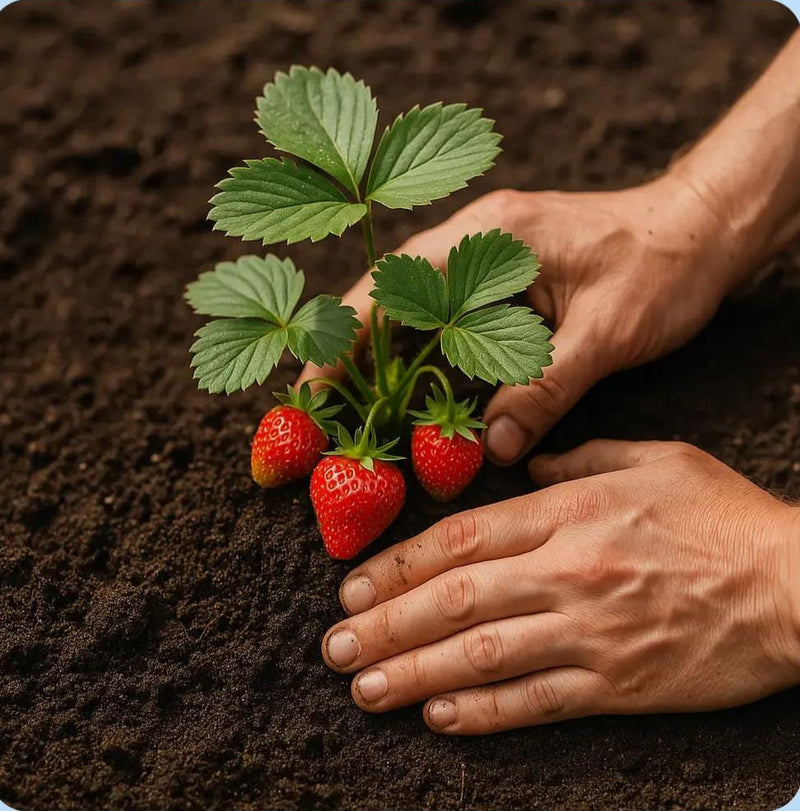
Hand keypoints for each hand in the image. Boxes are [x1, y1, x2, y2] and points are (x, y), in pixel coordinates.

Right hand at [299, 174, 743, 464]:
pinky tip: (411, 405)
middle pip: (386, 303)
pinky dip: (420, 365)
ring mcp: (481, 262)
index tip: (312, 392)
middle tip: (318, 421)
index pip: (390, 288)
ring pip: (410, 317)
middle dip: (346, 359)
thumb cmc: (662, 267)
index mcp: (487, 239)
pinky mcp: (498, 286)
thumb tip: (495, 449)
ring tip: (351, 422)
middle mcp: (472, 243)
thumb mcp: (607, 332)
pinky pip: (444, 326)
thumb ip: (545, 388)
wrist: (698, 231)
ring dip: (379, 366)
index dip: (343, 340)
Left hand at [321, 441, 799, 734]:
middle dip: (387, 623)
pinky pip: (536, 702)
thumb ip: (578, 458)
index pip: (462, 538)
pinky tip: (437, 716)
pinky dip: (482, 711)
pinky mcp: (618, 683)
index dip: (400, 564)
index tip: (355, 584)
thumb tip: (522, 469)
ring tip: (363, 687)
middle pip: (456, 600)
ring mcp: (590, 632)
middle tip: (336, 644)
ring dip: (414, 673)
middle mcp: (568, 572)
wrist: (794, 584)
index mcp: (569, 512)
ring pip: (483, 656)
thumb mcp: (651, 459)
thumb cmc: (720, 513)